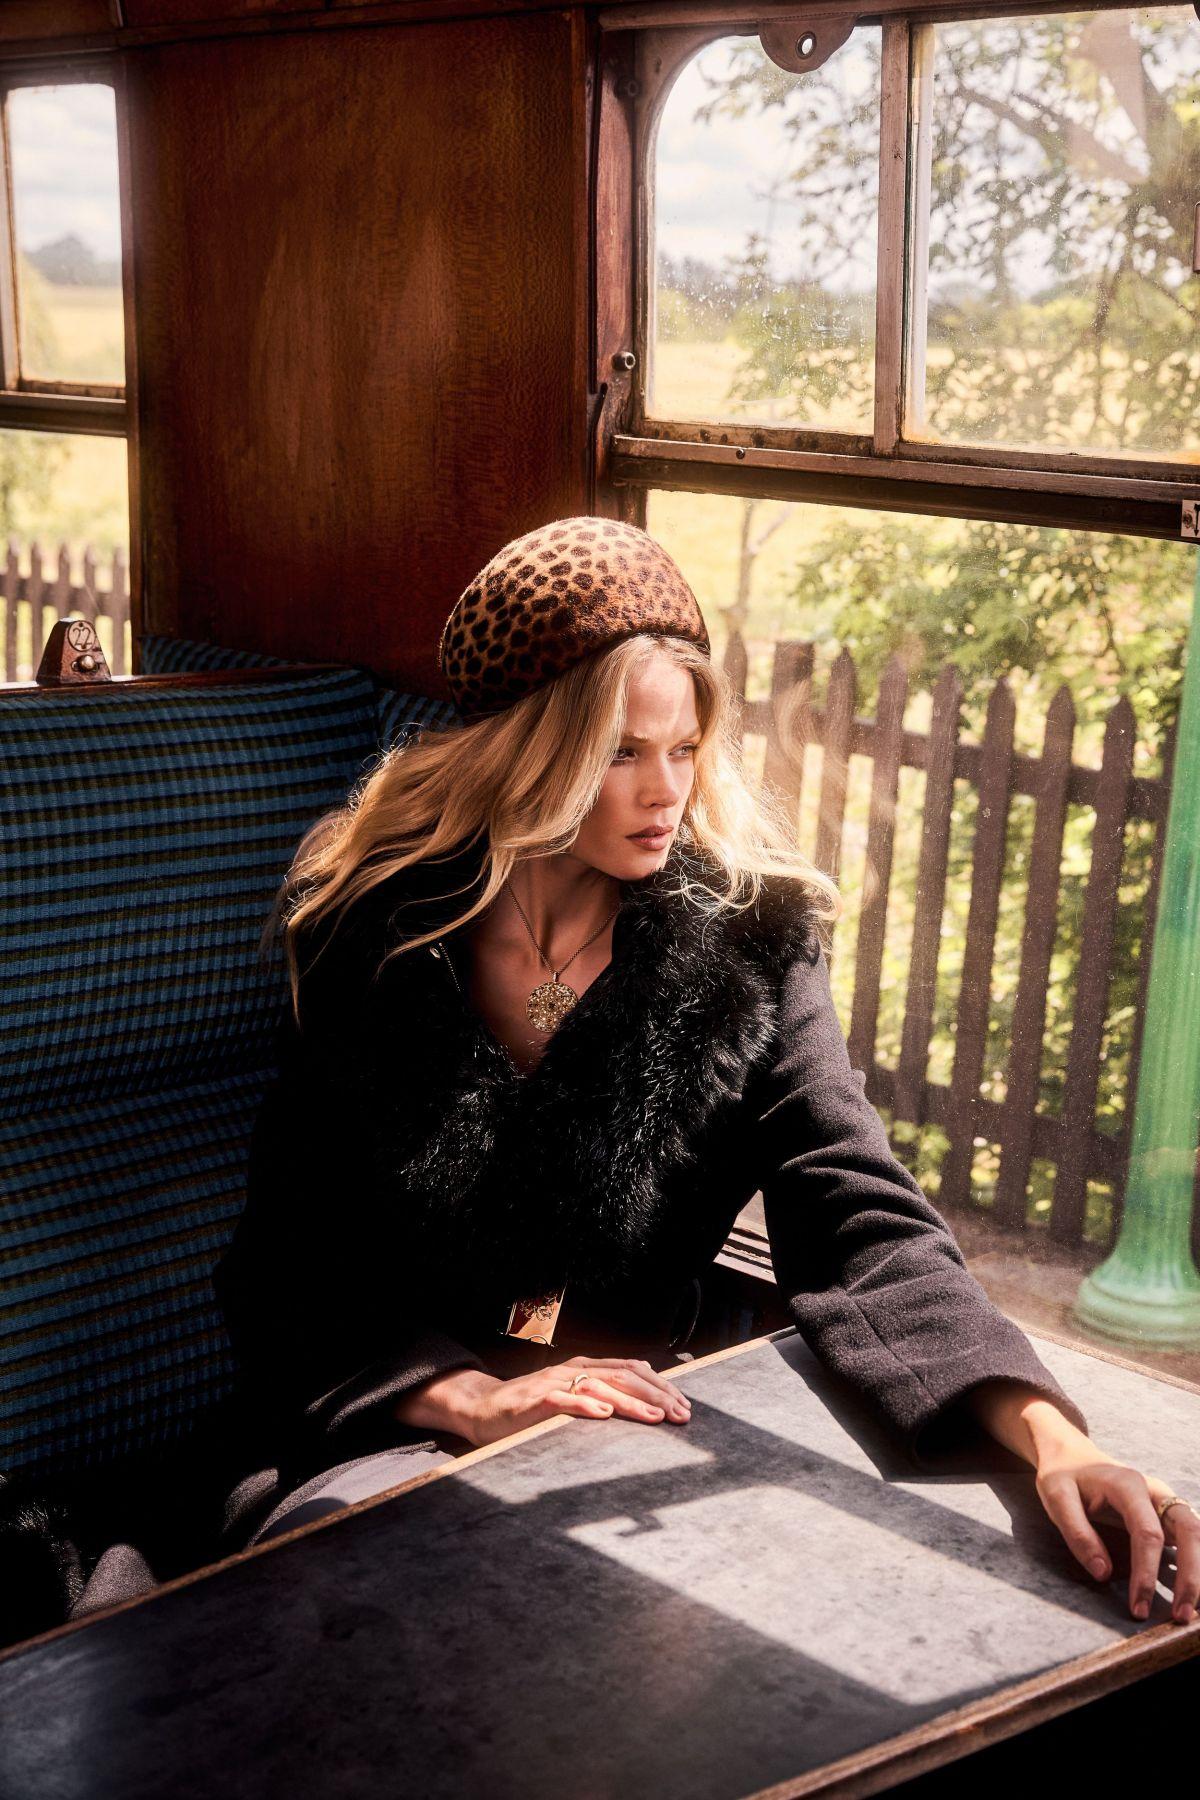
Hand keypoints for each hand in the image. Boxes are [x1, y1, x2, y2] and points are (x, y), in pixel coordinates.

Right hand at [395, 1355, 691, 1448]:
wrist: (482, 1408)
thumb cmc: (529, 1410)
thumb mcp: (569, 1400)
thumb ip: (598, 1399)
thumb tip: (637, 1405)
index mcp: (586, 1369)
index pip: (632, 1370)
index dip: (661, 1386)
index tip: (684, 1407)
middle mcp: (574, 1370)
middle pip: (624, 1376)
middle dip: (657, 1395)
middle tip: (680, 1415)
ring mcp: (554, 1382)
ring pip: (601, 1385)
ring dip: (631, 1401)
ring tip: (655, 1416)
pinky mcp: (535, 1399)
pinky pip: (563, 1398)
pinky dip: (586, 1404)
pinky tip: (604, 1413)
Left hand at [965, 1380, 1197, 1623]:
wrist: (1071, 1453)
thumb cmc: (1063, 1476)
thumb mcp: (1056, 1497)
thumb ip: (1078, 1533)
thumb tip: (1103, 1573)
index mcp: (1128, 1484)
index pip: (1147, 1533)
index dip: (1146, 1573)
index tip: (1139, 1607)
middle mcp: (1154, 1491)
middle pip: (1189, 1531)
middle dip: (1190, 1577)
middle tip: (1179, 1617)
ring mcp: (1164, 1501)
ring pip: (1195, 1534)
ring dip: (1197, 1572)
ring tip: (1187, 1611)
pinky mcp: (1165, 1514)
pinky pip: (1189, 1538)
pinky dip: (1194, 1564)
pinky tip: (1189, 1592)